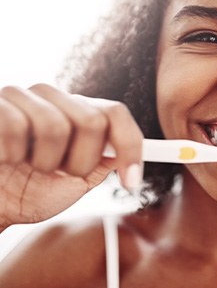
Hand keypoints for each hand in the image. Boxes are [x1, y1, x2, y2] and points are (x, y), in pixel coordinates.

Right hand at [0, 84, 142, 229]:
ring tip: (28, 166)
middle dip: (81, 162)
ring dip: (44, 163)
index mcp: (78, 112)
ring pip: (55, 126)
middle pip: (92, 120)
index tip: (132, 181)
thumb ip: (100, 164)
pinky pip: (15, 127)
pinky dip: (12, 155)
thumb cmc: (27, 191)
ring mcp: (24, 96)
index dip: (130, 146)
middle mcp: (55, 99)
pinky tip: (5, 158)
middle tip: (60, 174)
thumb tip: (123, 151)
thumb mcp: (73, 184)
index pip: (115, 114)